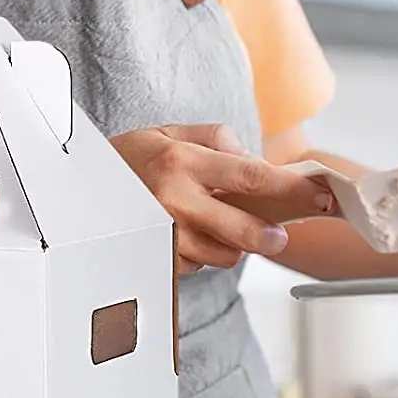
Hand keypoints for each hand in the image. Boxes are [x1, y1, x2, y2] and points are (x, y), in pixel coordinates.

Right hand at [110, 123, 334, 275]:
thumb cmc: (131, 156)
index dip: (291, 189)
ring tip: (215, 224)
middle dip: (269, 237)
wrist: (77, 185)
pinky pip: (197, 266)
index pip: (250, 176)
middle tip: (281, 237)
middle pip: (241, 230)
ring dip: (232, 245)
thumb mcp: (171, 131)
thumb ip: (218, 139)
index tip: (320, 196)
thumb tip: (255, 159)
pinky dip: (201, 254)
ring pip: (222, 255)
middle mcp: (173, 200)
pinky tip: (186, 234)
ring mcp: (163, 235)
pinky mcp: (155, 260)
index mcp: (182, 161)